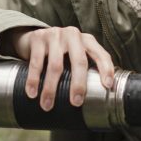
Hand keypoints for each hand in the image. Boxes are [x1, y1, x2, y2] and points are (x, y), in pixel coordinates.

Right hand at [0, 26, 114, 110]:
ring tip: (48, 105)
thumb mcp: (77, 53)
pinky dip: (33, 80)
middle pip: (79, 61)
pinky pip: (36, 63)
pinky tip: (32, 93)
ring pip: (55, 65)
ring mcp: (55, 35)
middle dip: (79, 84)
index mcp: (87, 40)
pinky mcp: (38, 38)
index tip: (108, 86)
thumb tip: (102, 93)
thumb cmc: (62, 49)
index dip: (106, 69)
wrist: (35, 35)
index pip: (101, 54)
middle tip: (76, 102)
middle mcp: (73, 35)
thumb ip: (88, 66)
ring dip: (51, 88)